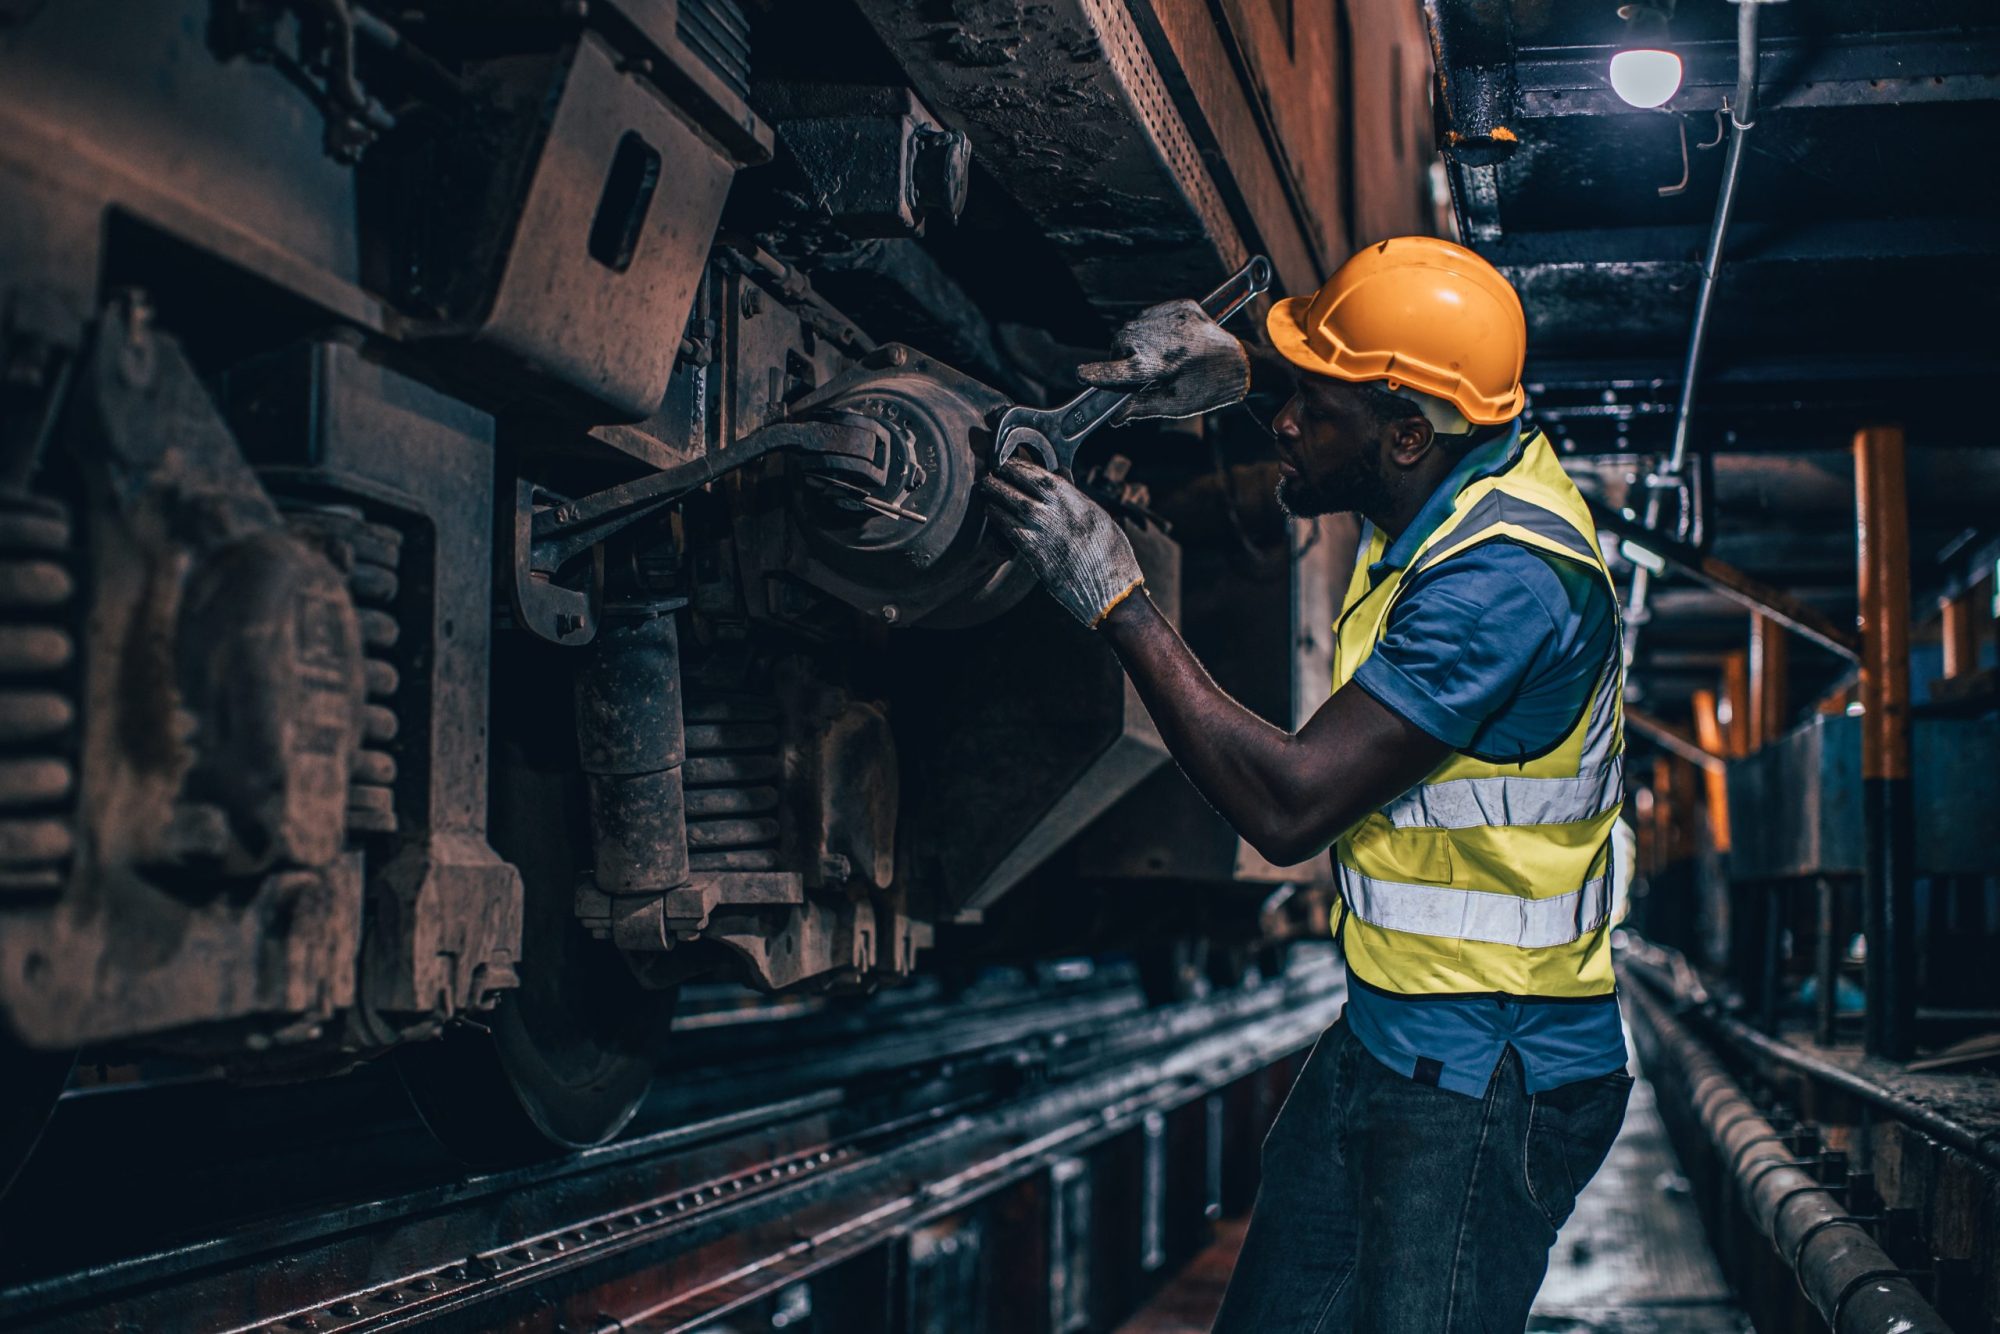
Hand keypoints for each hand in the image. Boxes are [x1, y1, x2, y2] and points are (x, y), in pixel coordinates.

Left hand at [980, 459, 1144, 627]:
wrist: (1111, 591)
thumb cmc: (1110, 554)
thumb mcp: (1098, 517)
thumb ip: (1076, 496)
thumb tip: (1061, 473)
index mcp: (1076, 500)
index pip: (1041, 474)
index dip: (1021, 465)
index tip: (1010, 462)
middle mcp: (1058, 511)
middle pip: (1022, 484)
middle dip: (1003, 475)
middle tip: (990, 473)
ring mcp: (1045, 531)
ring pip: (1011, 503)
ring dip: (995, 493)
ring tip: (985, 488)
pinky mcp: (1035, 554)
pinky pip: (1009, 530)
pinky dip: (998, 518)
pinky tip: (991, 512)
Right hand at [1078, 299, 1249, 421]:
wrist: (1241, 364)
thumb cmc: (1206, 388)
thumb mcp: (1173, 405)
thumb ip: (1139, 408)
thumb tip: (1114, 418)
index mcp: (1159, 366)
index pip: (1117, 370)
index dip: (1097, 374)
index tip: (1081, 375)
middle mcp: (1162, 339)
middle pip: (1119, 343)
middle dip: (1120, 357)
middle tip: (1136, 372)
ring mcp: (1172, 318)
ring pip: (1132, 327)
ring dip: (1133, 341)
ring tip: (1153, 356)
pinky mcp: (1182, 306)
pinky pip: (1149, 315)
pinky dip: (1149, 328)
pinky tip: (1164, 342)